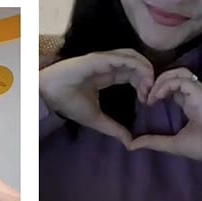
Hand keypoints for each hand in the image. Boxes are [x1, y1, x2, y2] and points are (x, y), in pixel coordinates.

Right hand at [39, 49, 154, 146]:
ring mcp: (103, 60)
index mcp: (105, 75)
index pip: (131, 74)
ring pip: (132, 56)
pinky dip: (137, 66)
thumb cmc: (68, 102)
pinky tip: (143, 79)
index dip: (143, 84)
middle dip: (148, 77)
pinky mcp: (99, 59)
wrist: (49, 95)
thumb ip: (114, 128)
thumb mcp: (96, 119)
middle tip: (151, 94)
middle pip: (135, 63)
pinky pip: (123, 58)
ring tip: (150, 85)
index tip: (147, 101)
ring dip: (145, 69)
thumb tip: (130, 143)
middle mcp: (106, 64)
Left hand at [130, 67, 201, 175]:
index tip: (145, 101)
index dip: (156, 87)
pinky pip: (183, 81)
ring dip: (161, 80)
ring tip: (151, 95)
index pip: (172, 84)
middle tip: (144, 93)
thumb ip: (153, 141)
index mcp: (188, 101)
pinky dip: (168, 85)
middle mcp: (194, 94)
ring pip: (179, 73)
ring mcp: (199, 93)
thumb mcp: (172, 144)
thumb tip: (132, 145)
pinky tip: (158, 97)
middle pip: (175, 73)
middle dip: (157, 79)